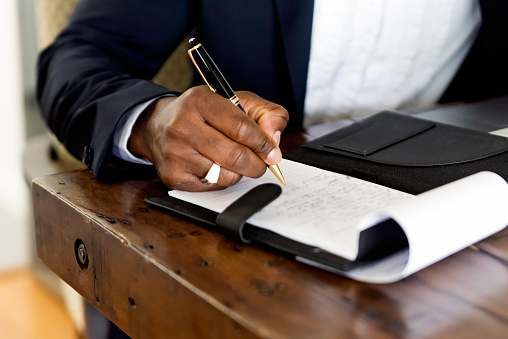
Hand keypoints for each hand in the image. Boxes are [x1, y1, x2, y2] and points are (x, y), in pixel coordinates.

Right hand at [129, 86, 288, 190]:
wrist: (157, 125)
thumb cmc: (202, 113)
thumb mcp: (235, 101)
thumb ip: (265, 113)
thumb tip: (274, 140)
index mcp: (200, 101)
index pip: (241, 127)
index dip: (263, 143)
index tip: (273, 152)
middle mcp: (183, 126)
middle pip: (235, 155)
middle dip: (256, 164)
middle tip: (262, 164)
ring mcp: (175, 153)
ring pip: (226, 175)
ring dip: (239, 173)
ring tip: (234, 161)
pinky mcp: (173, 176)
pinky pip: (213, 187)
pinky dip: (222, 181)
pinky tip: (215, 167)